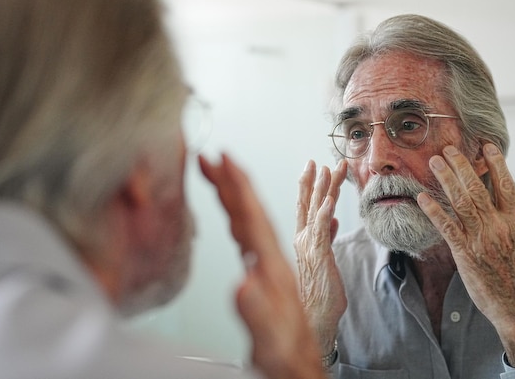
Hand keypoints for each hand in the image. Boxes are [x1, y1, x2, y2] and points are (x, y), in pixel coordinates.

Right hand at [199, 154, 325, 378]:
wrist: (301, 367)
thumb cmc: (287, 356)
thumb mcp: (271, 340)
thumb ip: (258, 312)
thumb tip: (244, 281)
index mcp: (272, 269)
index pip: (253, 218)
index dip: (238, 187)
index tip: (224, 160)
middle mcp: (274, 262)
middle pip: (253, 211)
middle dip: (233, 181)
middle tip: (212, 157)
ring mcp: (272, 267)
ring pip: (254, 220)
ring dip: (238, 193)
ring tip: (221, 173)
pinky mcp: (268, 276)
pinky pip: (256, 237)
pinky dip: (245, 217)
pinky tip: (241, 213)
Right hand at [294, 159, 347, 354]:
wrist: (316, 318)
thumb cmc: (320, 292)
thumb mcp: (325, 258)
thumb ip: (327, 237)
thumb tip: (334, 219)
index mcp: (304, 239)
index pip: (305, 207)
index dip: (308, 185)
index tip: (312, 166)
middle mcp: (304, 240)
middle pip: (309, 203)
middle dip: (314, 180)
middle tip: (316, 160)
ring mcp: (310, 247)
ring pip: (316, 211)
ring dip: (323, 189)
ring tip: (327, 169)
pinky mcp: (319, 257)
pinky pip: (322, 232)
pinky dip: (325, 215)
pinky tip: (329, 202)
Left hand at [417, 144, 514, 366]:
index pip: (506, 186)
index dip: (496, 164)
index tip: (486, 147)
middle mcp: (498, 227)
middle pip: (478, 188)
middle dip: (463, 166)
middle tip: (449, 148)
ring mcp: (480, 239)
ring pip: (461, 202)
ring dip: (447, 180)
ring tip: (435, 162)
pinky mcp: (465, 253)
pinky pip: (446, 227)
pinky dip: (434, 210)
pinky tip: (422, 197)